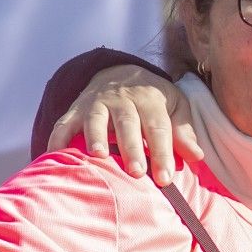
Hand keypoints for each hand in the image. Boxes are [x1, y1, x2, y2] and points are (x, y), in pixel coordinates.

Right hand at [47, 65, 203, 184]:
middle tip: (136, 172)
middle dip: (132, 148)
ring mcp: (96, 102)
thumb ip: (184, 131)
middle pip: (128, 124)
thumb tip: (197, 156)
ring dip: (95, 136)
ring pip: (95, 119)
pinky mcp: (76, 109)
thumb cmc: (153, 100)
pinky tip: (54, 155)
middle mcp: (122, 98)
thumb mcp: (175, 107)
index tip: (166, 179)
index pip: (158, 127)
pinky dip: (58, 138)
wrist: (119, 72)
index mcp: (150, 98)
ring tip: (98, 156)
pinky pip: (64, 123)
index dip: (162, 153)